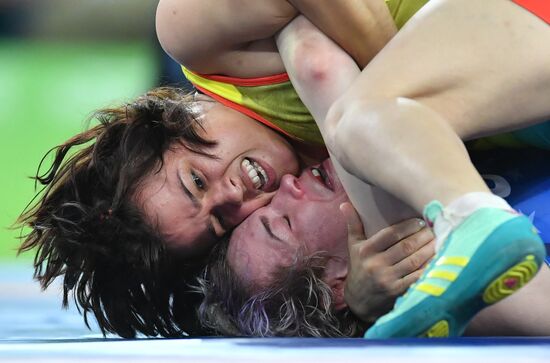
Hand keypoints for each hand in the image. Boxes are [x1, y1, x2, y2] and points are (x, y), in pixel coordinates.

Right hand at [340, 202, 434, 322]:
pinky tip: (439, 259)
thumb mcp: (353, 246)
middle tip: (435, 228)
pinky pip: (417, 276)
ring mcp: (387, 279)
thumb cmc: (359, 268)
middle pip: (405, 246)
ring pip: (414, 260)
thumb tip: (345, 204)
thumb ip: (353, 224)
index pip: (391, 234)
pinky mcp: (397, 291)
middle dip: (423, 236)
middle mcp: (375, 264)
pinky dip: (429, 267)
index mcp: (366, 251)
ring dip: (429, 249)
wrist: (358, 301)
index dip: (408, 226)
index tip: (421, 221)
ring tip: (440, 239)